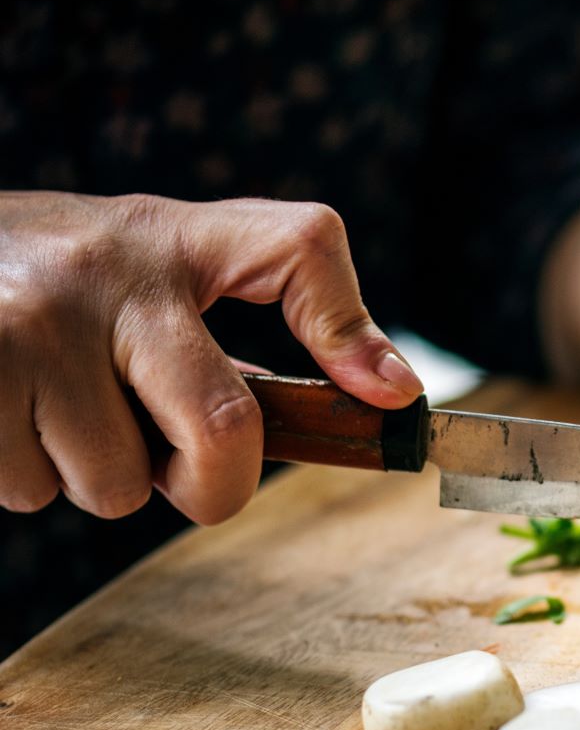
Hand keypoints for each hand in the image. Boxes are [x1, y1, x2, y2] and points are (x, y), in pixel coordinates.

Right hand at [0, 191, 421, 522]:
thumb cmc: (66, 275)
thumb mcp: (165, 263)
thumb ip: (275, 307)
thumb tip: (392, 389)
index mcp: (176, 238)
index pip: (300, 248)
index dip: (351, 333)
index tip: (391, 399)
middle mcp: (107, 271)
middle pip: (223, 429)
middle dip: (208, 482)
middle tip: (173, 460)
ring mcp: (28, 323)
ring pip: (114, 484)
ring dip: (95, 478)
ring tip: (60, 407)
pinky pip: (31, 491)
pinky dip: (28, 477)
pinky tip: (13, 413)